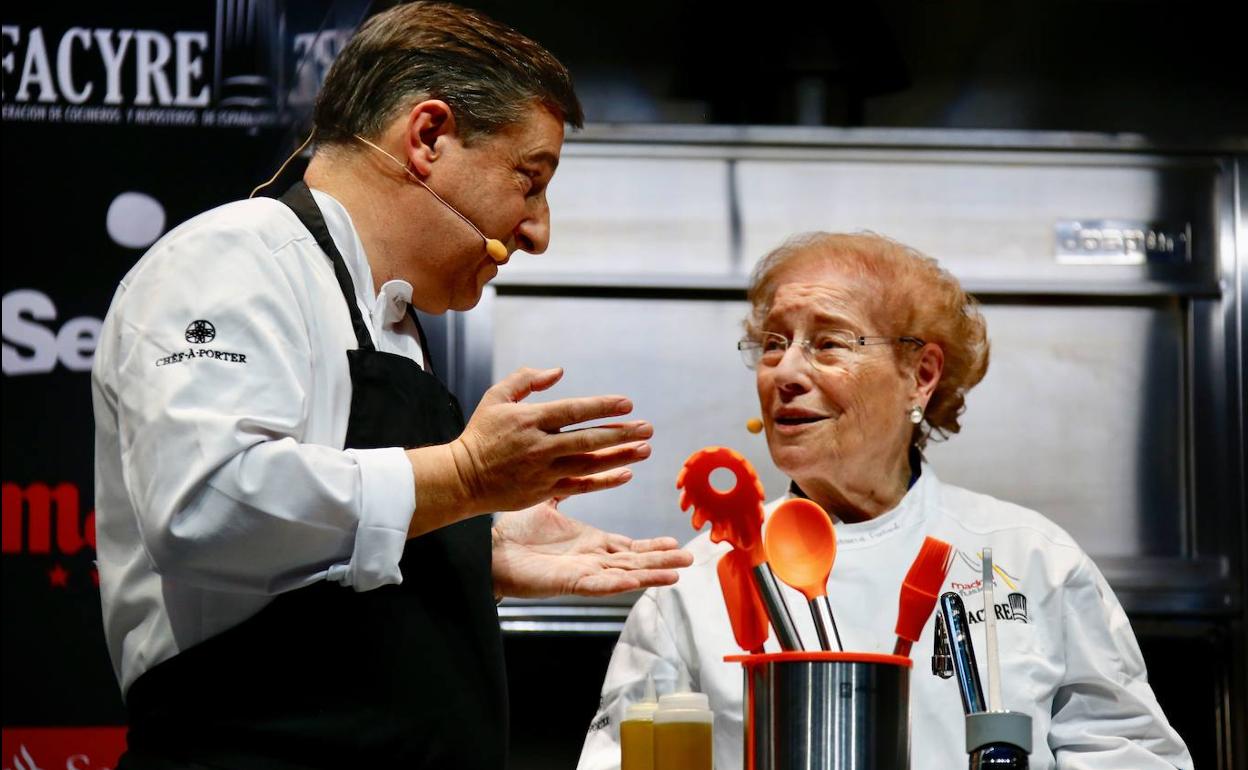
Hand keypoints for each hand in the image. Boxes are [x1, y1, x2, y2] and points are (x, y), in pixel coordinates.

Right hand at [450, 367, 652, 515]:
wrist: (461, 478)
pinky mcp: (543, 491)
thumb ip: (526, 380)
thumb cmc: (481, 434)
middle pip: (587, 439)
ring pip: (589, 464)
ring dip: (620, 456)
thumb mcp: (496, 397)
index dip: (602, 407)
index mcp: (529, 420)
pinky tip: (625, 473)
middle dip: (621, 433)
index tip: (627, 404)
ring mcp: (543, 471)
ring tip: (645, 449)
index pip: (573, 411)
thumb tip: (559, 372)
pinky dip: (604, 481)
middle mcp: (539, 446)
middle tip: (647, 428)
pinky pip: (581, 486)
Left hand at [491, 499, 694, 598]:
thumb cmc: (514, 530)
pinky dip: (622, 584)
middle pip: (635, 561)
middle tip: (690, 558)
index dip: (652, 544)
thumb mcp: (547, 502)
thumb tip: (574, 458)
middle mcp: (590, 560)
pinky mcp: (569, 583)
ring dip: (651, 573)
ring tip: (677, 572)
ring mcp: (582, 573)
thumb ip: (565, 484)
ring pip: (625, 575)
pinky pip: (600, 585)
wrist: (490, 547)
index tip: (675, 540)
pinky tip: (641, 581)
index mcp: (589, 543)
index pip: (628, 545)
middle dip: (662, 560)